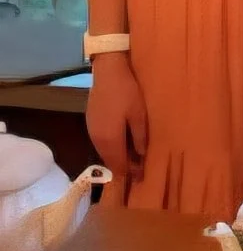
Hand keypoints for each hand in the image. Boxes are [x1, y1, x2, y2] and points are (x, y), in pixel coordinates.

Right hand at [86, 52, 147, 180]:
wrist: (107, 71)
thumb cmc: (126, 92)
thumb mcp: (139, 115)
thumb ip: (140, 137)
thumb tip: (141, 156)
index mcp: (109, 140)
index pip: (119, 165)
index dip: (130, 174)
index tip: (142, 179)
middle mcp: (97, 139)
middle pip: (110, 161)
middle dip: (124, 168)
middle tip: (139, 170)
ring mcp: (91, 131)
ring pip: (105, 152)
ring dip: (117, 158)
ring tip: (133, 159)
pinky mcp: (91, 122)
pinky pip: (101, 143)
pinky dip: (112, 148)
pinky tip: (122, 143)